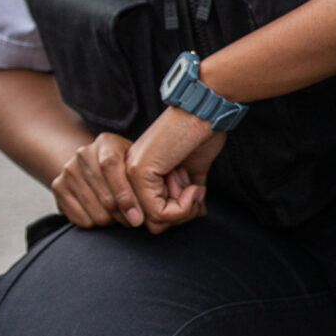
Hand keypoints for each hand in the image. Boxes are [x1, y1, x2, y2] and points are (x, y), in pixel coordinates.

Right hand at [51, 131, 137, 228]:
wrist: (89, 163)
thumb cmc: (123, 166)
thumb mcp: (135, 161)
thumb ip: (145, 177)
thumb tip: (154, 206)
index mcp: (106, 142)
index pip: (111, 167)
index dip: (125, 196)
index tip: (137, 218)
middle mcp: (83, 154)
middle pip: (106, 196)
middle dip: (123, 216)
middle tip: (133, 221)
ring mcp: (68, 170)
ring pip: (95, 212)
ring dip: (111, 221)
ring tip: (118, 216)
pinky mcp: (58, 187)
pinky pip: (81, 219)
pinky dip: (94, 224)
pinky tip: (102, 215)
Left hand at [122, 106, 225, 232]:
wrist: (206, 111)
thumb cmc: (201, 134)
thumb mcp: (193, 170)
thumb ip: (190, 191)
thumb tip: (198, 212)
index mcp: (139, 173)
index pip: (151, 217)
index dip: (178, 214)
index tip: (192, 192)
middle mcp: (129, 174)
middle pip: (152, 224)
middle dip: (181, 215)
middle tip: (193, 192)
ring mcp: (131, 173)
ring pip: (155, 222)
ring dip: (183, 211)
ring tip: (191, 186)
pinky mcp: (139, 172)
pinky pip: (158, 213)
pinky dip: (182, 207)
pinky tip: (191, 186)